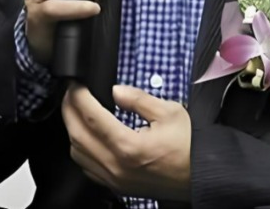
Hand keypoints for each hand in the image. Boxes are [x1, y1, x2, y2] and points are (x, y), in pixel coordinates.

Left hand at [62, 83, 190, 201]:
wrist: (200, 174)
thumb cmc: (188, 145)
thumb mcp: (168, 112)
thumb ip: (138, 99)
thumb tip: (116, 90)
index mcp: (128, 146)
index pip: (91, 117)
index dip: (79, 97)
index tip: (76, 84)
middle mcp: (116, 166)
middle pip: (77, 135)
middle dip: (68, 110)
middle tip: (70, 93)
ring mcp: (115, 179)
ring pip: (77, 154)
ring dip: (71, 129)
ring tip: (75, 111)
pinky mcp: (117, 185)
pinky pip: (87, 168)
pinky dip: (80, 149)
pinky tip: (85, 136)